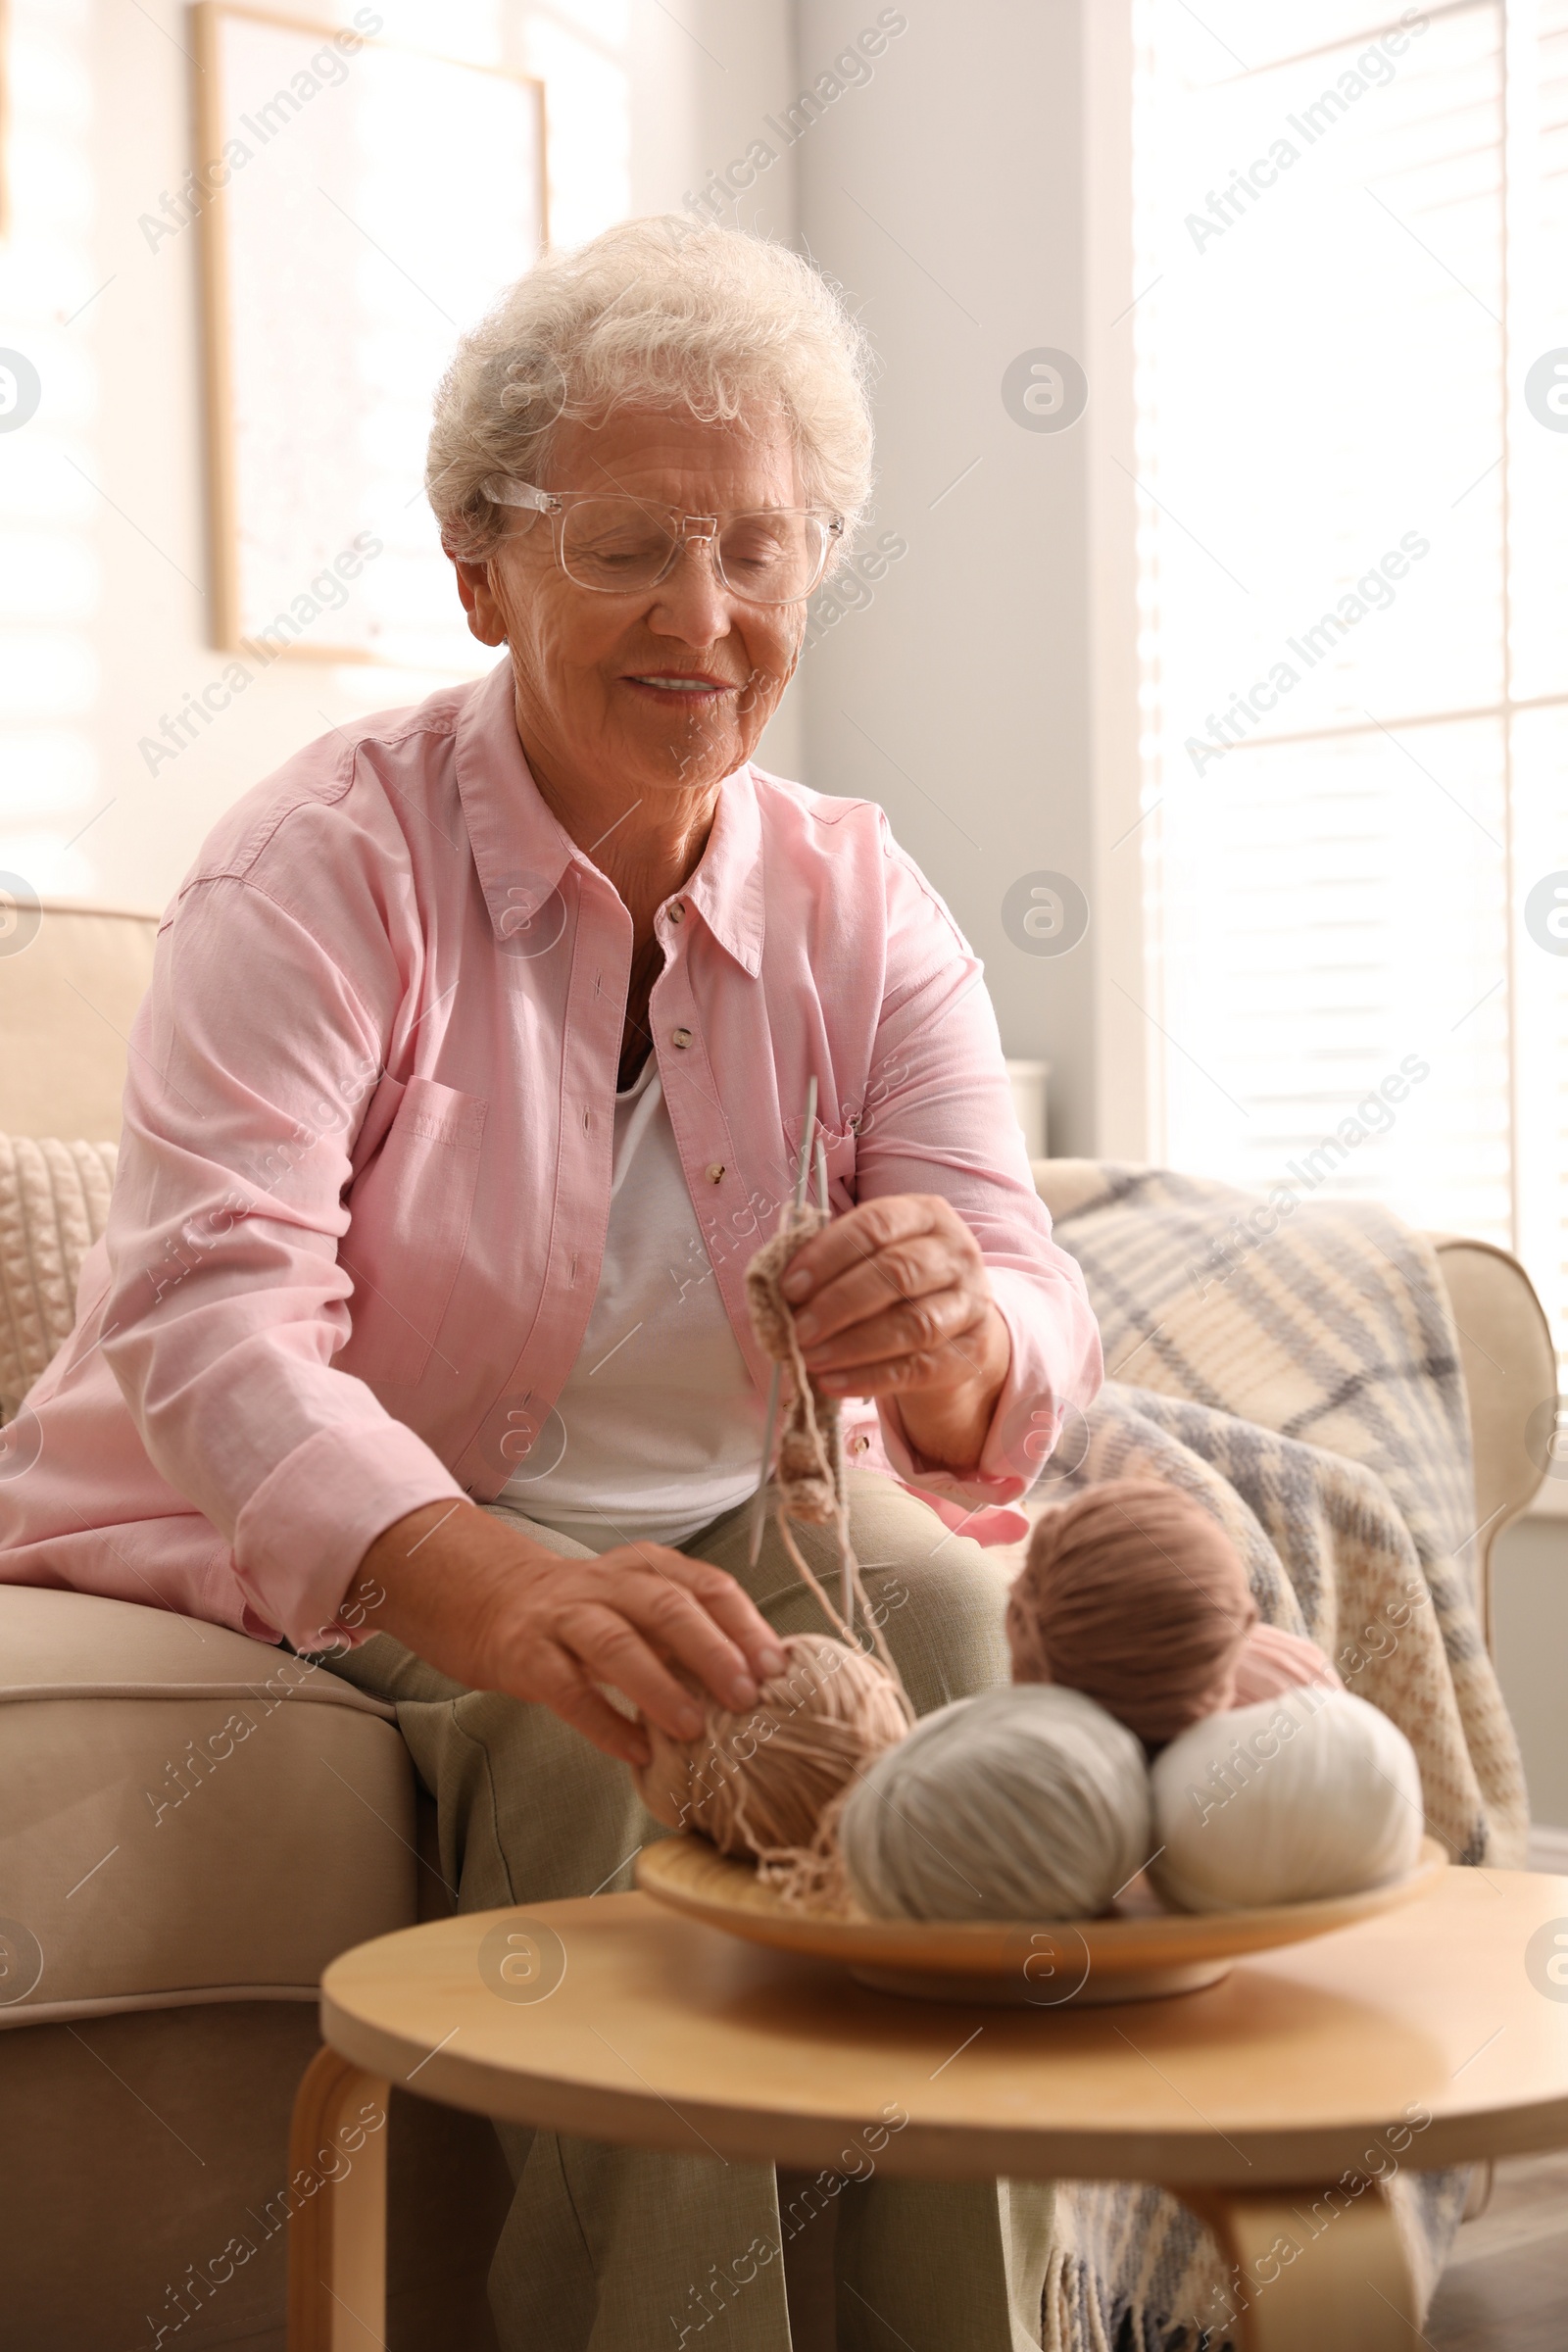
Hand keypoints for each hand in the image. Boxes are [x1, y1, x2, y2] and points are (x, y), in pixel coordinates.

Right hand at [345, 1503, 786, 1766]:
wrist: (491, 1601)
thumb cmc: (587, 1615)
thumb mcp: (638, 1607)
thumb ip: (688, 1633)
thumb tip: (762, 1682)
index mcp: (647, 1568)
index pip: (706, 1585)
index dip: (745, 1625)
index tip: (777, 1667)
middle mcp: (608, 1585)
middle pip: (667, 1606)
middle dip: (712, 1649)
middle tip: (746, 1696)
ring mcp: (564, 1617)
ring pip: (616, 1643)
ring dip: (659, 1687)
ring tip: (693, 1728)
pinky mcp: (527, 1655)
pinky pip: (567, 1690)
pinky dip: (604, 1721)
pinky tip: (633, 1751)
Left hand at [779, 1193, 1010, 1473]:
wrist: (953, 1326)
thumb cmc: (895, 1283)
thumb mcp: (868, 1257)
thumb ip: (829, 1264)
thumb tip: (780, 1291)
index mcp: (926, 1215)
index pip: (875, 1226)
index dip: (828, 1255)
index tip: (789, 1286)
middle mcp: (956, 1254)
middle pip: (897, 1273)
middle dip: (838, 1303)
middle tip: (797, 1330)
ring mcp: (970, 1304)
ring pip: (912, 1325)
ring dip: (852, 1345)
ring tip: (810, 1359)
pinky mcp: (971, 1352)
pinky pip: (919, 1368)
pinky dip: (870, 1378)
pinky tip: (833, 1383)